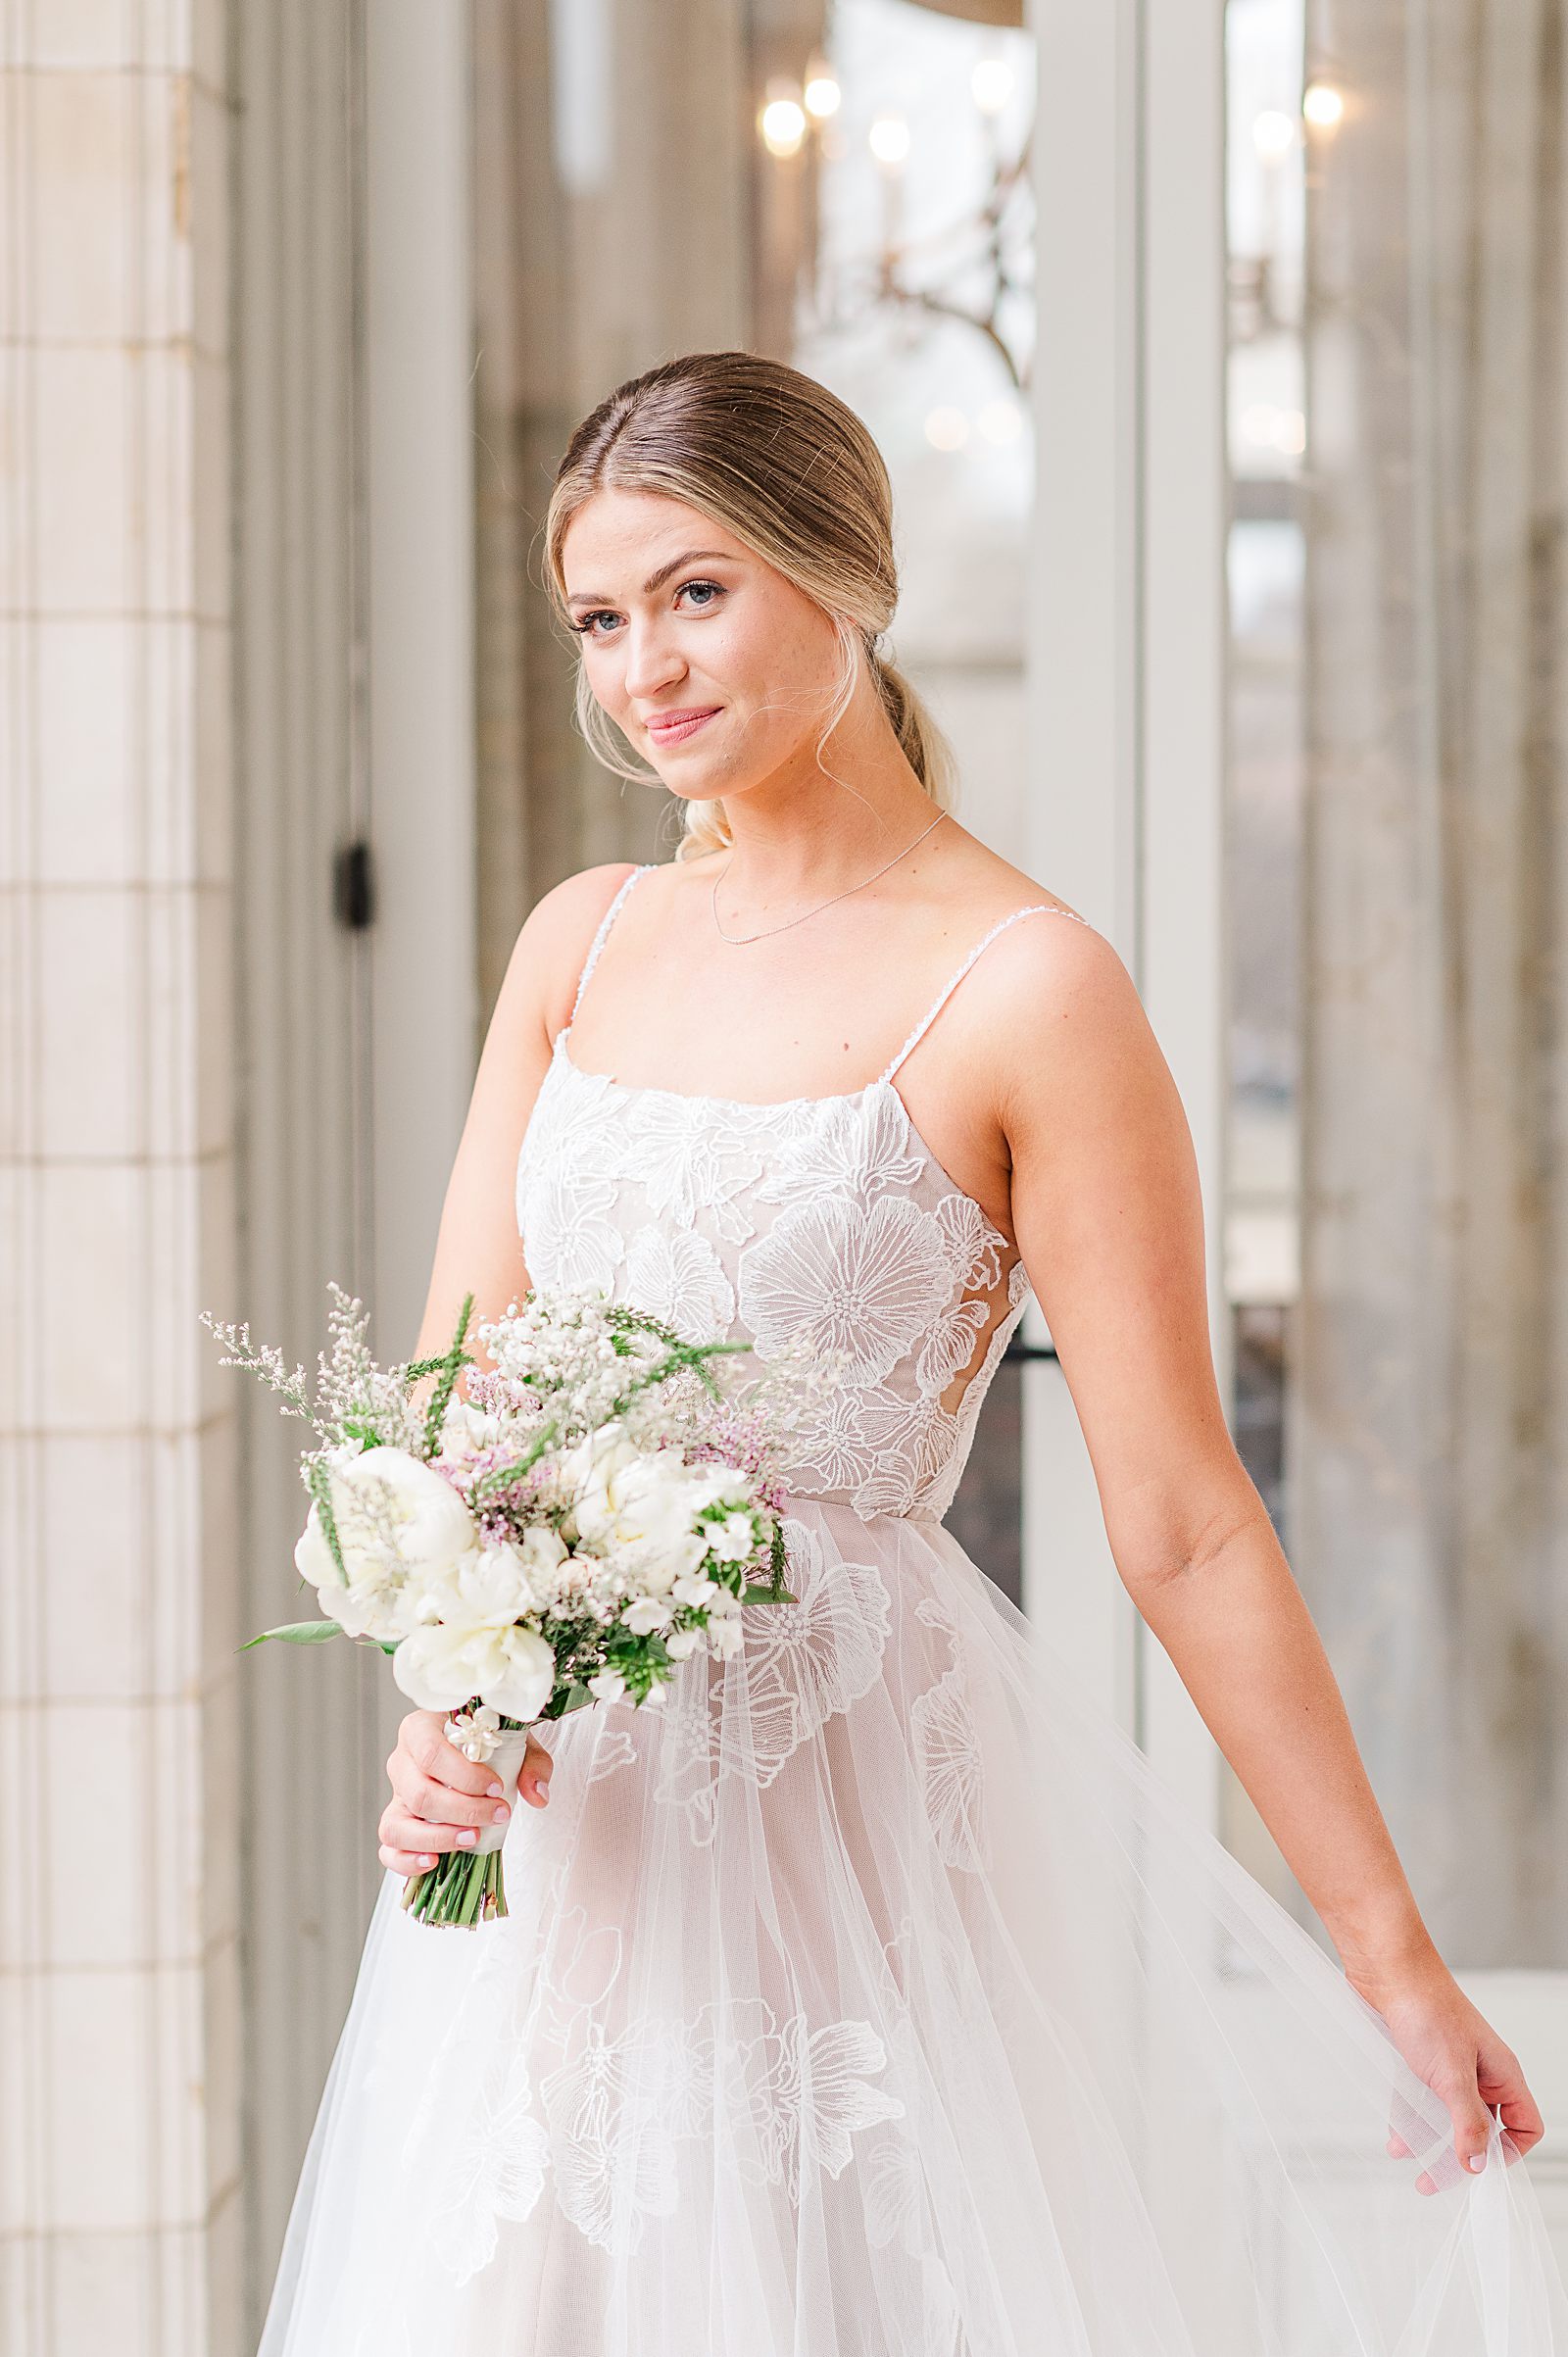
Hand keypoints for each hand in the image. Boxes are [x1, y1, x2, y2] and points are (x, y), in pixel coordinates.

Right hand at [378, 1707, 553, 1876]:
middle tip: (497, 1814)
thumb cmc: (488, 1742)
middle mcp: (402, 1761)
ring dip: (437, 1838)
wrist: (475, 1747)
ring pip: (397, 1824)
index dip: (465, 1777)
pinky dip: (406, 1860)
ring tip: (471, 1839)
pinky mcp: (396, 1823)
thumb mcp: (515, 1742)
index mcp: (422, 1729)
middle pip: (420, 1793)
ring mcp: (396, 1795)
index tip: (497, 1788)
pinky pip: (389, 1848)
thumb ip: (531, 1764)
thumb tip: (537, 1795)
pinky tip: (434, 1863)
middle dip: (463, 1811)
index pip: (432, 1754)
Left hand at [1347, 1949, 1544, 2192]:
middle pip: (1482, 2127)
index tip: (1480, 2169)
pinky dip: (1409, 2118)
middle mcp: (1480, 2071)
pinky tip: (1394, 2136)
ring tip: (1406, 2160)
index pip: (1524, 2124)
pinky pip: (1420, 2098)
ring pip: (1446, 2115)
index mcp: (1501, 2073)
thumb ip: (1467, 2122)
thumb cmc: (1426, 2009)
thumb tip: (1478, 2165)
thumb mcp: (1451, 2076)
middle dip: (1459, 2156)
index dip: (1509, 2152)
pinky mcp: (1420, 2059)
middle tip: (1433, 2182)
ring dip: (1429, 2140)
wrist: (1386, 1968)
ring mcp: (1449, 2065)